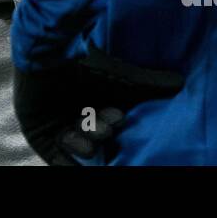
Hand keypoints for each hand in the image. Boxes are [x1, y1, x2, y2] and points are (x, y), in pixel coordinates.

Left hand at [13, 44, 184, 164]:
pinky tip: (77, 162)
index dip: (113, 123)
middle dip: (100, 131)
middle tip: (103, 120)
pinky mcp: (36, 131)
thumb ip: (149, 83)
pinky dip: (65, 162)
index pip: (107, 125)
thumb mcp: (121, 77)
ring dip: (84, 140)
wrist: (47, 55)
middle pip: (93, 137)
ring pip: (77, 146)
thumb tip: (180, 81)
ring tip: (85, 124)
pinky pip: (53, 156)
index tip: (119, 116)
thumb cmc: (83, 64)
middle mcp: (73, 113)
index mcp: (92, 101)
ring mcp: (54, 122)